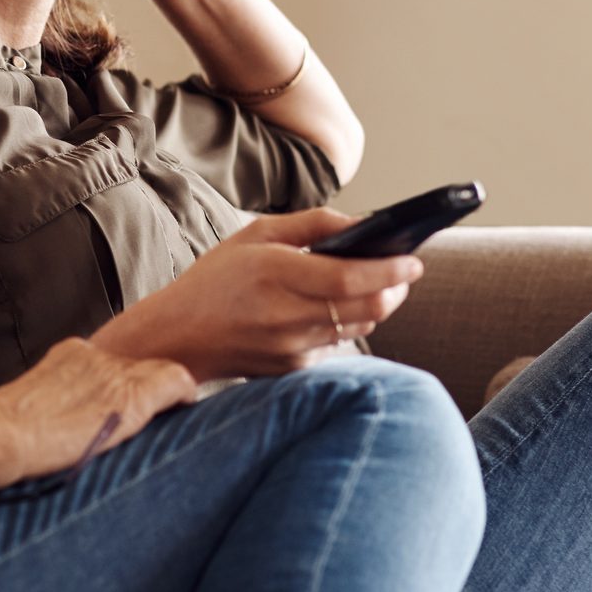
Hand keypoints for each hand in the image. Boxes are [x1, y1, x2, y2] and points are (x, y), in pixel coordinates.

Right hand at [0, 338, 197, 481]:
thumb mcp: (30, 410)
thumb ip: (53, 409)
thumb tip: (52, 431)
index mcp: (72, 355)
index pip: (116, 362)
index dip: (127, 382)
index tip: (128, 404)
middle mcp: (97, 357)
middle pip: (142, 364)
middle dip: (152, 386)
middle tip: (163, 411)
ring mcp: (114, 374)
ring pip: (162, 371)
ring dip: (169, 393)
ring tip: (177, 413)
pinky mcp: (131, 397)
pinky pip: (176, 382)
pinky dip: (185, 393)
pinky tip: (187, 408)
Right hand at [93, 208, 423, 379]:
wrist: (177, 337)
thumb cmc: (216, 279)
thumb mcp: (256, 235)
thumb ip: (312, 224)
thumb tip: (362, 224)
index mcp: (276, 275)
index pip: (352, 278)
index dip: (391, 269)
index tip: (414, 258)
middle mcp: (287, 315)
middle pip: (368, 307)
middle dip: (396, 288)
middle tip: (405, 271)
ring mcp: (291, 347)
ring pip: (360, 326)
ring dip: (378, 305)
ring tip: (380, 285)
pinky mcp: (293, 368)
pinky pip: (338, 342)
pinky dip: (347, 323)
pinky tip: (338, 308)